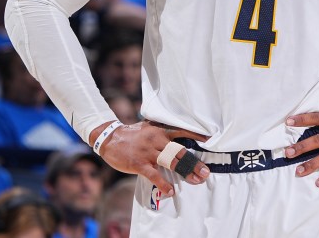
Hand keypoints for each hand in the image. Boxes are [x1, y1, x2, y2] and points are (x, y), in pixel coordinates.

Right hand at [91, 120, 211, 197]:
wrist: (109, 138)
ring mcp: (148, 152)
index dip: (196, 136)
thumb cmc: (131, 134)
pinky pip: (154, 175)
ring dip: (185, 172)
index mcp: (160, 131)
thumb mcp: (148, 127)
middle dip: (194, 162)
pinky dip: (163, 184)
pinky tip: (171, 191)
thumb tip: (178, 136)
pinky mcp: (139, 163)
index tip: (209, 140)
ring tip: (196, 180)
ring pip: (170, 162)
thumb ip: (161, 131)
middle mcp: (156, 140)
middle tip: (206, 171)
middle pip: (180, 151)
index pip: (181, 132)